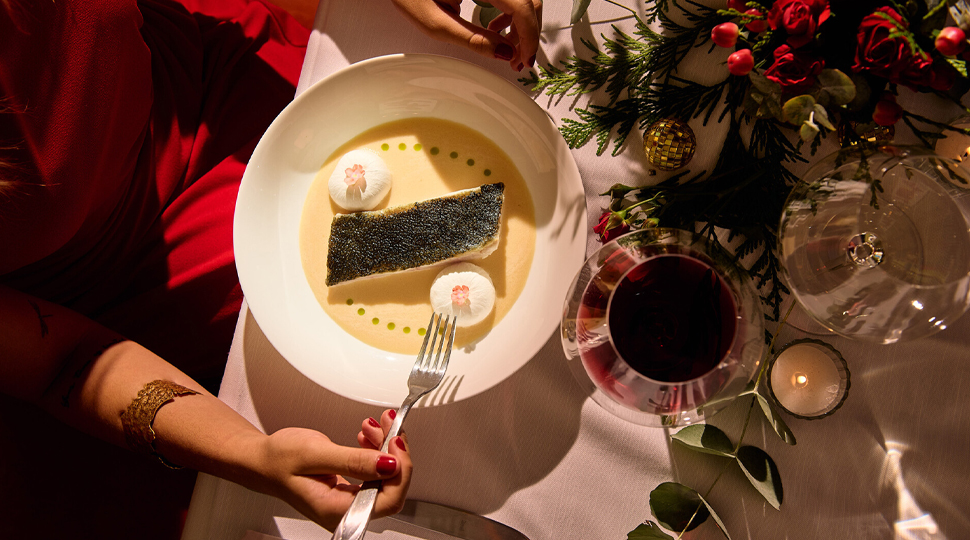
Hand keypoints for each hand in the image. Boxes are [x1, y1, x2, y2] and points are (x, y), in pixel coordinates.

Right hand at [252, 416, 411, 529]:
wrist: (262, 460)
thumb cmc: (278, 460)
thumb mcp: (315, 453)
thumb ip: (353, 461)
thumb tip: (389, 465)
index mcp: (336, 509)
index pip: (388, 500)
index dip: (399, 470)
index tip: (395, 442)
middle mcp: (345, 510)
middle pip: (391, 488)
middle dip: (394, 453)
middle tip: (389, 427)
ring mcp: (348, 500)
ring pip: (385, 477)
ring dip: (385, 448)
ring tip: (375, 426)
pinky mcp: (349, 488)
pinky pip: (374, 472)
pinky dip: (376, 450)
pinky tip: (368, 436)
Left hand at [391, 0, 541, 70]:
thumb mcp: (437, 22)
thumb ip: (473, 39)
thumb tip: (504, 54)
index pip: (524, 8)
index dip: (530, 38)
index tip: (525, 60)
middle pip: (530, 2)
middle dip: (528, 33)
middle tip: (518, 59)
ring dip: (521, 23)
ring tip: (506, 46)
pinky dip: (511, 12)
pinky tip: (495, 26)